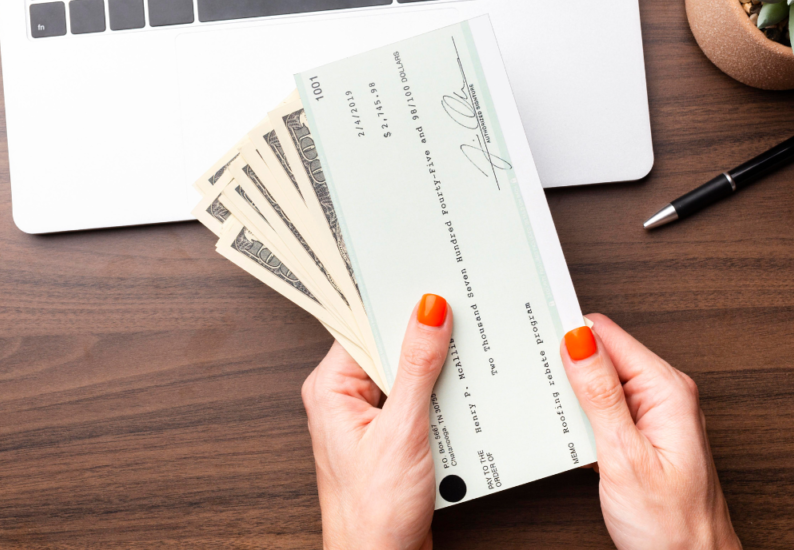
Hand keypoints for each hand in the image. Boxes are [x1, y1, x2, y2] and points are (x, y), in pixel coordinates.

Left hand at [302, 294, 451, 549]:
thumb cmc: (373, 510)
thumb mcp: (403, 429)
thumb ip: (417, 366)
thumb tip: (428, 312)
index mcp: (329, 388)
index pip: (362, 325)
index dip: (396, 304)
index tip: (430, 283)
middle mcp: (342, 398)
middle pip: (386, 347)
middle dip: (423, 336)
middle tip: (458, 316)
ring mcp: (366, 417)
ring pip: (405, 372)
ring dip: (435, 368)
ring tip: (464, 357)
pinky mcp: (388, 434)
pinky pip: (414, 398)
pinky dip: (439, 395)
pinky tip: (460, 394)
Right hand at [561, 314, 741, 549]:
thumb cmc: (672, 526)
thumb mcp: (625, 456)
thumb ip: (600, 394)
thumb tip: (578, 341)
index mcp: (667, 390)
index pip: (608, 335)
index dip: (568, 332)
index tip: (536, 333)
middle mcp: (664, 395)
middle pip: (602, 355)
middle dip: (568, 365)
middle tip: (539, 382)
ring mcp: (654, 415)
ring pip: (599, 382)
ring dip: (573, 395)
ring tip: (555, 413)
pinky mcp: (642, 434)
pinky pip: (604, 408)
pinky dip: (582, 417)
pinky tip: (572, 434)